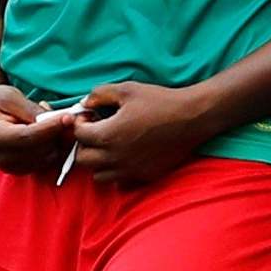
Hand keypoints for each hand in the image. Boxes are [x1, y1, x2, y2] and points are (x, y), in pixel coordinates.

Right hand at [0, 82, 73, 173]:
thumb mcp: (12, 98)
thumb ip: (33, 111)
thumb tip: (59, 120)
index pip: (29, 137)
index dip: (52, 128)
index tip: (69, 116)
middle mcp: (2, 157)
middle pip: (42, 149)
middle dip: (58, 132)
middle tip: (64, 115)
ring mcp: (11, 166)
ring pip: (50, 157)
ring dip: (58, 139)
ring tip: (50, 121)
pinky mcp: (21, 169)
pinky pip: (49, 161)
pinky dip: (54, 146)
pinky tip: (47, 132)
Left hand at [71, 82, 215, 186]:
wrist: (192, 117)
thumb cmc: (160, 101)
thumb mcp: (128, 89)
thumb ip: (100, 94)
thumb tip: (85, 103)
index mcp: (107, 135)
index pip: (78, 135)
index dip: (81, 124)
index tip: (91, 117)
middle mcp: (114, 157)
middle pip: (83, 159)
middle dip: (85, 145)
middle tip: (97, 132)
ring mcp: (129, 169)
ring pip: (98, 175)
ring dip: (99, 162)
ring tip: (110, 147)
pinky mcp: (144, 175)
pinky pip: (120, 180)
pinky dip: (117, 171)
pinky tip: (127, 156)